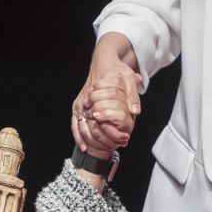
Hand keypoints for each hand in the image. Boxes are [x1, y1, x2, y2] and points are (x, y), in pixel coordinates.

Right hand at [73, 35, 141, 156]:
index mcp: (94, 95)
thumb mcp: (128, 79)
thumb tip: (135, 111)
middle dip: (99, 141)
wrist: (103, 61)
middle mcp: (84, 101)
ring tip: (101, 151)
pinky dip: (79, 137)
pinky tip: (85, 148)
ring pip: (79, 128)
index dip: (110, 133)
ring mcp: (79, 105)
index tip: (121, 141)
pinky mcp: (78, 107)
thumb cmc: (116, 70)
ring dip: (89, 141)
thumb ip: (132, 96)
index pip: (99, 119)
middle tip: (113, 150)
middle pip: (87, 127)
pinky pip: (75, 125)